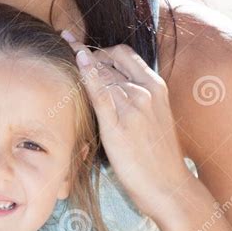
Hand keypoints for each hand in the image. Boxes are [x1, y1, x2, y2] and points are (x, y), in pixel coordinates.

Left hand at [61, 32, 191, 219]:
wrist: (169, 186)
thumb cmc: (157, 154)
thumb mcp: (153, 115)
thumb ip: (134, 95)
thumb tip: (107, 82)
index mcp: (155, 85)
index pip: (123, 53)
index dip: (99, 47)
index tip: (78, 44)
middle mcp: (145, 91)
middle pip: (107, 62)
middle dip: (84, 56)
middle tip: (66, 52)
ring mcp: (133, 106)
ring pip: (101, 75)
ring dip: (81, 69)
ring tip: (62, 62)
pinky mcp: (118, 124)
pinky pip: (100, 93)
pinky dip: (88, 75)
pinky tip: (77, 60)